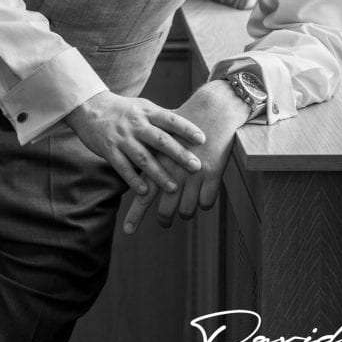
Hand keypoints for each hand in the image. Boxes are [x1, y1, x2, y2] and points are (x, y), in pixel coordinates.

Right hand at [65, 90, 205, 195]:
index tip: (202, 139)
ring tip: (173, 187)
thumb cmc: (124, 110)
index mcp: (147, 112)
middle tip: (196, 166)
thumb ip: (164, 118)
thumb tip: (192, 123)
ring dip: (159, 174)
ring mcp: (122, 138)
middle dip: (179, 154)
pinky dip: (133, 180)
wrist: (90, 107)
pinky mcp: (109, 150)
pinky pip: (122, 167)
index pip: (170, 119)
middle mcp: (136, 124)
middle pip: (160, 140)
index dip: (186, 128)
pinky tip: (144, 192)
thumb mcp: (144, 108)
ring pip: (142, 158)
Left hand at [122, 79, 249, 233]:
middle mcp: (175, 171)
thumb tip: (138, 168)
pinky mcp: (213, 174)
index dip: (136, 214)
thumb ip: (152, 156)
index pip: (144, 193)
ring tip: (186, 209)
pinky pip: (207, 203)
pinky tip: (203, 196)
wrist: (213, 109)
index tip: (127, 232)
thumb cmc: (186, 122)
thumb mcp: (164, 137)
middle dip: (165, 219)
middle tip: (164, 222)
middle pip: (167, 209)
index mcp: (159, 162)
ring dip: (187, 211)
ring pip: (188, 210)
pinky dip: (205, 203)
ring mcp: (194, 174)